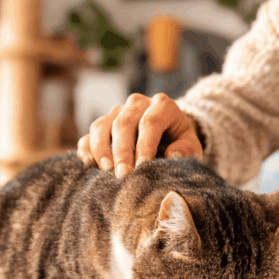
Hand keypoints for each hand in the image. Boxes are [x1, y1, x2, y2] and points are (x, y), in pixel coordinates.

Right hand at [77, 93, 201, 176]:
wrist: (167, 132)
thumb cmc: (180, 140)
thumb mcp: (191, 144)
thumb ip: (187, 149)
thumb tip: (172, 155)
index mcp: (162, 105)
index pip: (150, 122)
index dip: (144, 145)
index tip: (143, 166)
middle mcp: (137, 103)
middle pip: (123, 123)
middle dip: (122, 151)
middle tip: (123, 175)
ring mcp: (118, 111)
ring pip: (102, 125)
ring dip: (101, 148)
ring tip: (106, 170)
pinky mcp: (104, 123)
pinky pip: (90, 133)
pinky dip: (87, 147)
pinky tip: (89, 162)